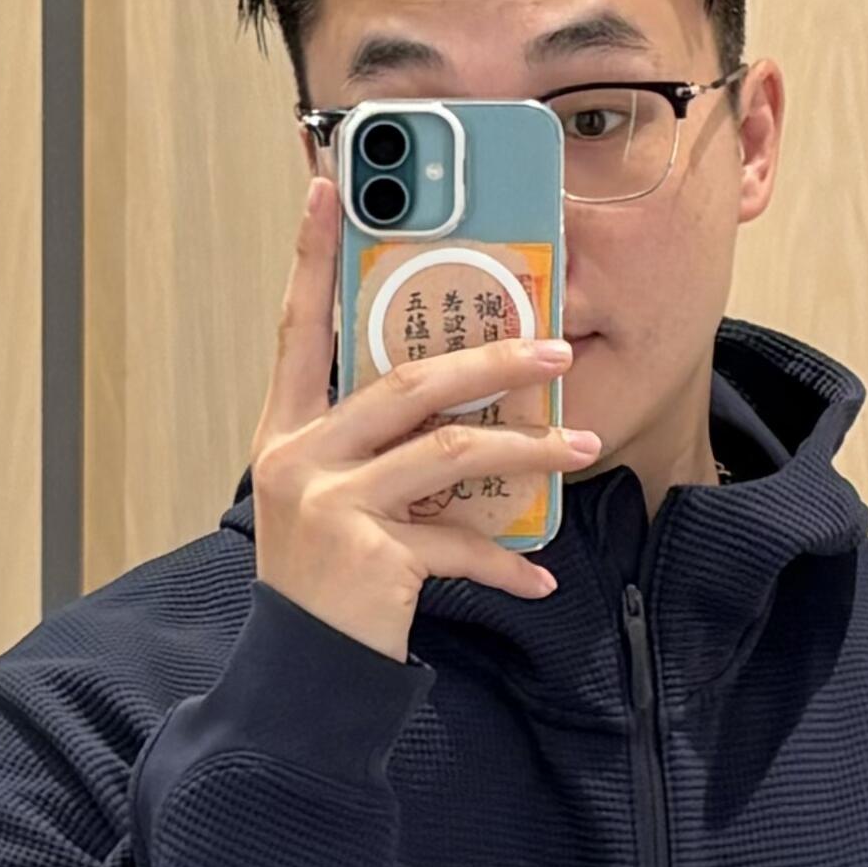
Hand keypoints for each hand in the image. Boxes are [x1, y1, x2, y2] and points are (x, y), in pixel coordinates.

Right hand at [248, 178, 597, 662]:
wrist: (300, 680)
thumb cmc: (326, 584)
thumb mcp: (334, 503)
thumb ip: (375, 451)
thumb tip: (458, 398)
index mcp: (285, 434)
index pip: (297, 327)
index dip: (312, 256)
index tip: (327, 186)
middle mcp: (297, 458)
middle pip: (407, 380)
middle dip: (491, 358)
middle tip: (556, 350)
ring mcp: (329, 505)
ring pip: (449, 452)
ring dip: (527, 449)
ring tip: (582, 449)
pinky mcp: (367, 555)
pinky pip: (458, 543)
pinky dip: (505, 561)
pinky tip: (539, 575)